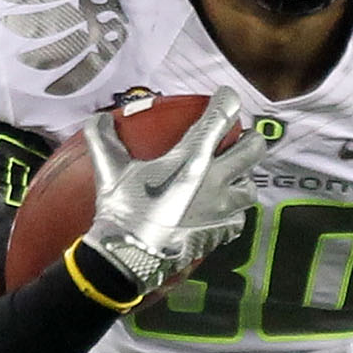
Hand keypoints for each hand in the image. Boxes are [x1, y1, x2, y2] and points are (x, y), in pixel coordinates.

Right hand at [79, 89, 253, 297]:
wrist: (130, 257)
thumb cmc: (122, 210)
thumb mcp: (109, 170)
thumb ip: (103, 138)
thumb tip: (98, 118)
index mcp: (192, 157)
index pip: (221, 117)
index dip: (228, 100)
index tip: (226, 96)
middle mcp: (215, 179)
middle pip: (253, 150)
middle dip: (252, 139)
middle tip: (243, 138)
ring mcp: (222, 209)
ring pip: (251, 187)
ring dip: (245, 179)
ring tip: (234, 178)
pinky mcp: (221, 233)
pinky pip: (239, 219)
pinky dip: (233, 212)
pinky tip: (221, 211)